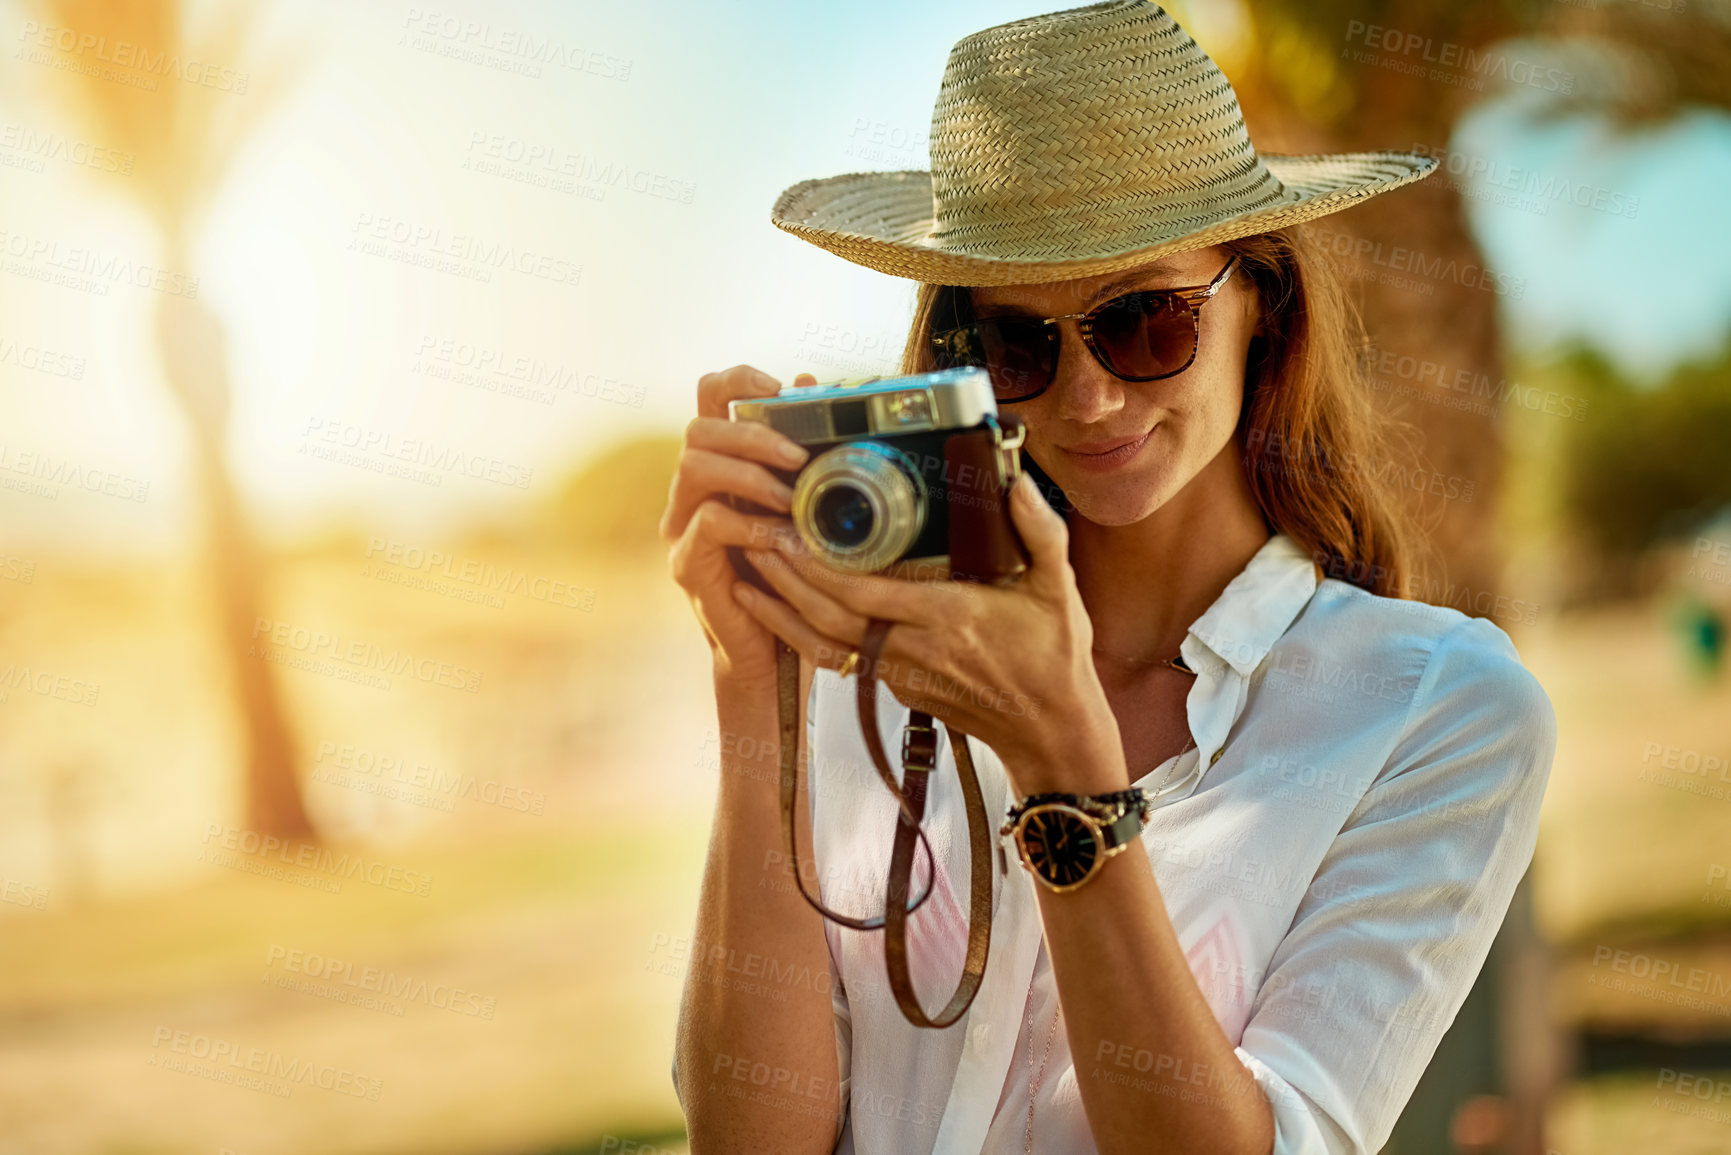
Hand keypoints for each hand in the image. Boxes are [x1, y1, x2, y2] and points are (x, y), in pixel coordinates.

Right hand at [660, 365, 818, 691]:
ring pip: (693, 468)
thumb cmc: (791, 573)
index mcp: (720, 466)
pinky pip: (708, 523)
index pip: (707, 399)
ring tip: (790, 497)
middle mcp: (692, 491)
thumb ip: (803, 452)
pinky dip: (749, 523)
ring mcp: (682, 526)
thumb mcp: (805, 506)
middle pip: (698, 430)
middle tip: (798, 458)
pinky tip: (780, 537)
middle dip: (752, 435)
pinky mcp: (687, 563)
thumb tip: (813, 383)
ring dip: (749, 475)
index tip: (778, 389)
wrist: (772, 650)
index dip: (737, 381)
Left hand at [732, 470, 1129, 795]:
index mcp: (949, 619)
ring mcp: (899, 672)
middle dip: (784, 577)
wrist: (1049, 733)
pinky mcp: (893, 685)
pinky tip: (776, 609)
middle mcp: (914, 649)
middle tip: (749, 534)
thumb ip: (1040, 532)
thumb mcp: (1060, 590)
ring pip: (822, 642)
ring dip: (780, 608)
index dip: (818, 567)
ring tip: (745, 570)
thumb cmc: (1055, 659)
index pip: (865, 593)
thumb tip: (1019, 483)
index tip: (786, 530)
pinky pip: (835, 658)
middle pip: (829, 615)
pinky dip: (799, 634)